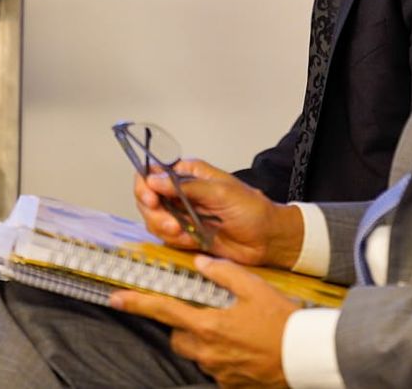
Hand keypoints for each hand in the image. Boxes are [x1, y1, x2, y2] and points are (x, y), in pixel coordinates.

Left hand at [111, 255, 297, 388]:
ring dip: (202, 339)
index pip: (163, 311)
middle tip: (203, 311)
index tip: (117, 298)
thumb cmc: (282, 321)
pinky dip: (221, 355)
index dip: (137, 303)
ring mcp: (217, 370)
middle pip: (178, 335)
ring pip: (195, 352)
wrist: (303, 356)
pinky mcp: (229, 383)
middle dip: (182, 323)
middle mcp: (207, 351)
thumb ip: (224, 273)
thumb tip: (201, 262)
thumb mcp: (255, 288)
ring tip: (228, 328)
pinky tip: (241, 346)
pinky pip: (214, 367)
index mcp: (208, 325)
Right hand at [135, 160, 303, 267]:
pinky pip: (166, 237)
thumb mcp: (221, 192)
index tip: (150, 199)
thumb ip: (186, 187)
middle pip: (148, 199)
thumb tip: (154, 179)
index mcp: (190, 173)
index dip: (145, 185)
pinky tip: (193, 240)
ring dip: (165, 229)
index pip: (153, 172)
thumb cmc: (252, 209)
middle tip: (171, 223)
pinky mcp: (185, 234)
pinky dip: (176, 241)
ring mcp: (182, 213)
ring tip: (185, 233)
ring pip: (154, 220)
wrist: (266, 239)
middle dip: (155, 213)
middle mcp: (182, 191)